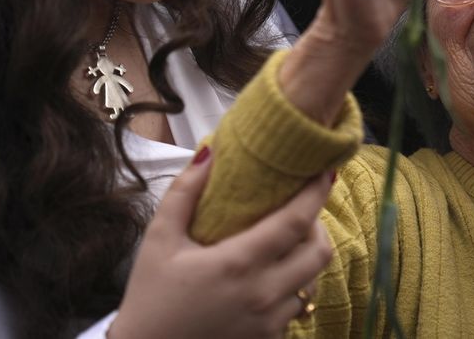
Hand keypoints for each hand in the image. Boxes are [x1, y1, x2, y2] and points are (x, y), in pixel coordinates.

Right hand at [110, 149, 333, 338]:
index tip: (324, 172)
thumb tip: (209, 151)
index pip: (296, 221)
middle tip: (301, 214)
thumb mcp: (158, 240)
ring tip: (285, 248)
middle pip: (320, 253)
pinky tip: (267, 282)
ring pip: (311, 283)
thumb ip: (184, 193)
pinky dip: (290, 290)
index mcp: (239, 263)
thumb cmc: (149, 298)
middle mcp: (263, 294)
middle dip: (318, 228)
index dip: (316, 193)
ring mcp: (269, 322)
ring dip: (305, 261)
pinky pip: (294, 309)